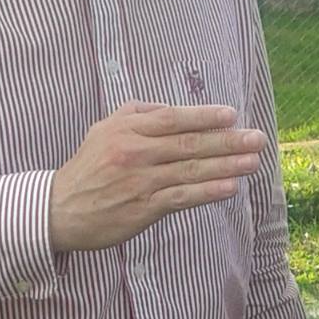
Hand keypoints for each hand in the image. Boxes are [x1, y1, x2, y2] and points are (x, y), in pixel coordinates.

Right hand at [49, 102, 265, 252]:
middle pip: (189, 144)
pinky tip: (230, 187)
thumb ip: (139, 115)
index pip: (174, 119)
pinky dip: (208, 192)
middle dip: (227, 141)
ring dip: (226, 166)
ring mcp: (141, 181)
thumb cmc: (89, 167)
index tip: (232, 116)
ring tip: (252, 161)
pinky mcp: (144, 208)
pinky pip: (183, 197)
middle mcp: (135, 152)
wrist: (60, 209)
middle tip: (257, 138)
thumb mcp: (105, 129)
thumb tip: (174, 109)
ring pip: (191, 171)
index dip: (205, 116)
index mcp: (127, 129)